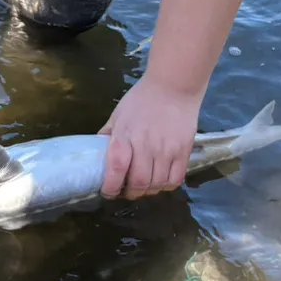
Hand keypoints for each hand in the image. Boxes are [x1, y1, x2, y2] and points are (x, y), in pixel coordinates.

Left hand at [99, 75, 202, 199]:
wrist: (174, 87)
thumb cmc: (141, 99)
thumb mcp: (118, 114)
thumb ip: (108, 135)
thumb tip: (96, 153)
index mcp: (125, 136)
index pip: (117, 169)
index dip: (111, 186)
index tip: (108, 192)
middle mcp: (146, 146)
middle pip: (139, 183)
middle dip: (130, 193)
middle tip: (126, 191)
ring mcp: (167, 150)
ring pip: (157, 185)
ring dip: (148, 191)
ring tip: (143, 186)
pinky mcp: (184, 152)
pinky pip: (175, 180)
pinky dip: (166, 186)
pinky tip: (160, 180)